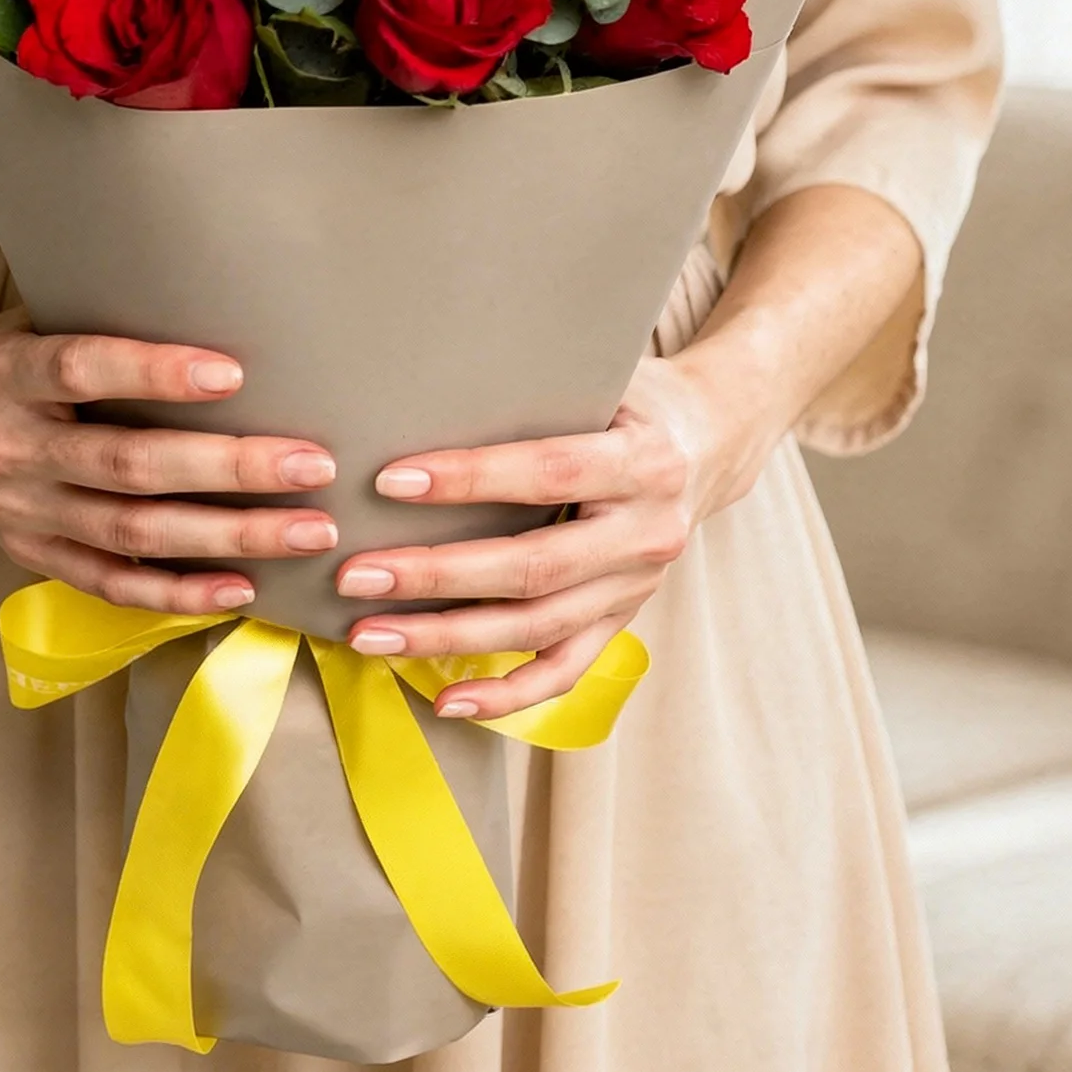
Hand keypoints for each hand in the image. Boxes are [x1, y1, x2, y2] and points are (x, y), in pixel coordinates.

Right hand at [0, 319, 339, 614]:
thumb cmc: (11, 351)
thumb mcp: (38, 317)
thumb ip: (109, 322)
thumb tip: (230, 306)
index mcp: (6, 372)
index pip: (81, 367)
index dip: (154, 372)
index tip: (234, 374)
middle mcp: (6, 445)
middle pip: (126, 464)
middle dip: (227, 467)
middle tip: (310, 463)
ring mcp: (17, 511)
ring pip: (133, 532)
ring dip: (227, 535)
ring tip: (307, 528)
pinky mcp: (30, 555)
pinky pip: (112, 584)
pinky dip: (179, 593)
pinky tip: (243, 587)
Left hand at [331, 339, 786, 719]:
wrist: (714, 442)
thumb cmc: (633, 396)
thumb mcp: (604, 372)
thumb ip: (536, 382)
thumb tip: (427, 376)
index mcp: (643, 459)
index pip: (547, 471)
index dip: (470, 479)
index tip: (391, 481)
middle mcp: (646, 531)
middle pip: (534, 565)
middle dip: (438, 574)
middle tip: (357, 573)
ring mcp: (636, 585)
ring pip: (536, 626)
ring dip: (448, 637)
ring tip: (370, 634)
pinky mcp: (623, 619)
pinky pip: (563, 670)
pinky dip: (505, 694)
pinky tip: (446, 700)